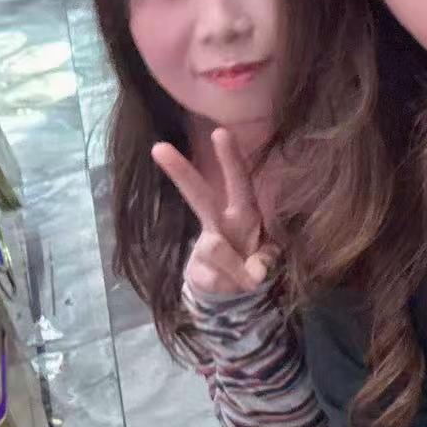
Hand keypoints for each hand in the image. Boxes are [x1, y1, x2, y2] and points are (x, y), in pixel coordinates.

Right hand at [156, 127, 273, 296]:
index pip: (238, 183)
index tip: (219, 132)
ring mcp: (206, 248)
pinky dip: (231, 287)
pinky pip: (216, 280)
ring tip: (251, 280)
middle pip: (199, 197)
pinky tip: (231, 287)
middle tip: (158, 147)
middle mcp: (222, 225)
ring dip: (236, 268)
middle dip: (182, 174)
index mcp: (243, 213)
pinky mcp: (196, 273)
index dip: (231, 160)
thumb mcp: (268, 259)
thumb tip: (255, 274)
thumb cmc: (253, 261)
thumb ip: (265, 262)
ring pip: (214, 249)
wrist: (229, 294)